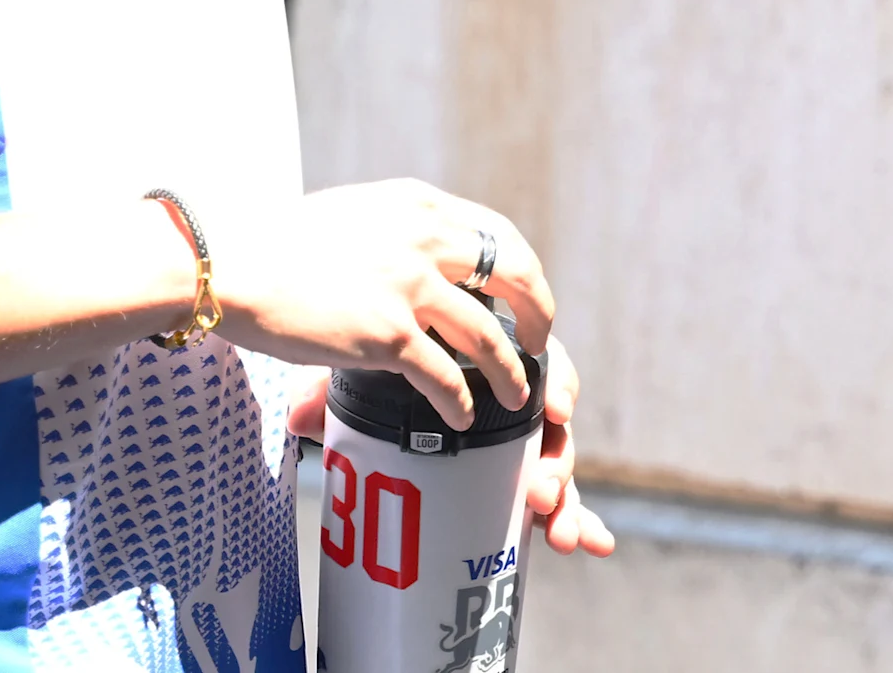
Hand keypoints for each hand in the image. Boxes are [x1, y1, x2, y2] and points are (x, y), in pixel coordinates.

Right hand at [209, 179, 555, 428]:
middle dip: (538, 311)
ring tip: (519, 395)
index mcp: (416, 204)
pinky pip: (446, 376)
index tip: (522, 293)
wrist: (228, 266)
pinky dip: (462, 402)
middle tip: (539, 341)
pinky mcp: (388, 334)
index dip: (520, 268)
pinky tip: (462, 418)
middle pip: (515, 273)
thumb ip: (388, 230)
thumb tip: (407, 252)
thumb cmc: (273, 245)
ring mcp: (410, 286)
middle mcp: (424, 238)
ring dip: (512, 371)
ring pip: (489, 335)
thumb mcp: (348, 214)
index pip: (496, 230)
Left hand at [280, 336, 613, 558]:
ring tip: (559, 533)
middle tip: (539, 491)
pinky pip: (558, 493)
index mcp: (493, 350)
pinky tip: (593, 542)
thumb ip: (332, 384)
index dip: (555, 383)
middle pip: (552, 421)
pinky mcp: (522, 473)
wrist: (383, 368)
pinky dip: (580, 516)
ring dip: (567, 498)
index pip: (539, 360)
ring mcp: (521, 438)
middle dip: (556, 460)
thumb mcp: (360, 364)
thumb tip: (300, 415)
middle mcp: (516, 393)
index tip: (554, 409)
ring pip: (556, 462)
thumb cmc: (383, 357)